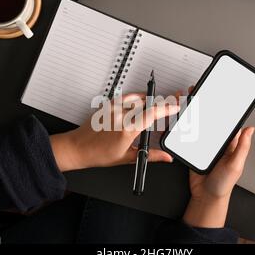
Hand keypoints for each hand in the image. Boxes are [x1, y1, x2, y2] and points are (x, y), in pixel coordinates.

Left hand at [50, 93, 179, 171]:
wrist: (79, 147)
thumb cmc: (99, 154)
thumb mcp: (128, 158)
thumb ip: (151, 155)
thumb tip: (166, 157)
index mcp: (127, 130)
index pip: (152, 113)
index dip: (167, 108)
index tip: (175, 106)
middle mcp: (120, 116)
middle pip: (148, 104)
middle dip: (161, 105)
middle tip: (169, 107)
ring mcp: (113, 108)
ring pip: (139, 98)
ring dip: (149, 102)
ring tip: (154, 109)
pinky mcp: (108, 104)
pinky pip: (127, 96)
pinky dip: (136, 98)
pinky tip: (139, 104)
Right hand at [183, 127, 254, 227]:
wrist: (206, 195)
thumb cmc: (223, 184)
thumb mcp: (236, 165)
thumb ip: (243, 147)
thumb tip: (251, 130)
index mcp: (233, 148)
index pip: (234, 130)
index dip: (232, 120)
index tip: (228, 114)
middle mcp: (221, 147)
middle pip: (218, 129)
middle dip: (214, 124)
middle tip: (210, 123)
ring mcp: (208, 150)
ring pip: (205, 134)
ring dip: (202, 131)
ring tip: (200, 131)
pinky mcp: (197, 153)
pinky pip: (194, 142)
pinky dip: (192, 139)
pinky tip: (192, 138)